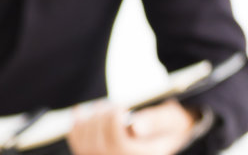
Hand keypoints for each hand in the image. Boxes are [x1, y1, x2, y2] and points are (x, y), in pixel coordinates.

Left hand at [68, 100, 198, 154]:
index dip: (114, 119)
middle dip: (101, 117)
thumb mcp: (171, 120)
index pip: (117, 141)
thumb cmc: (168, 125)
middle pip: (98, 142)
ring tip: (100, 107)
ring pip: (85, 143)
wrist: (163, 136)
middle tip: (109, 104)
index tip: (121, 105)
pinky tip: (80, 111)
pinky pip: (77, 143)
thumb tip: (135, 126)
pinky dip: (76, 126)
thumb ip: (157, 121)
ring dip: (88, 120)